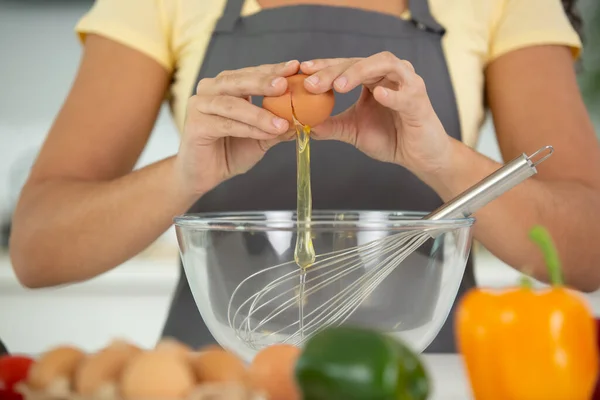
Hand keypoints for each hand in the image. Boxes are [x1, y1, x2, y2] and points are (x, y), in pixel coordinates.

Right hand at [176, 61, 299, 195]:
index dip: (273, 70)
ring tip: (282, 122)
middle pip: (238, 81)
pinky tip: (267, 133)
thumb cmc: (230, 151)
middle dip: (264, 82)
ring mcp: (199, 106)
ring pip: (233, 104)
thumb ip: (277, 126)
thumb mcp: (261, 137)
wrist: (204, 175)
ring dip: (259, 113)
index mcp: (226, 86)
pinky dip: (248, 129)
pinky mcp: (195, 125)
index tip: (295, 67)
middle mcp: (210, 90)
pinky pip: (226, 124)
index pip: (252, 73)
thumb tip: (304, 119)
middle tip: (285, 84)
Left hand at [300, 52, 452, 174]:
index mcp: (373, 78)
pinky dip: (393, 94)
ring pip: (385, 65)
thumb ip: (331, 126)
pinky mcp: (420, 102)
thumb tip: (303, 125)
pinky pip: (407, 94)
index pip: (346, 65)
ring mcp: (408, 84)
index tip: (303, 70)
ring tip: (339, 85)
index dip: (325, 66)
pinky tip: (378, 95)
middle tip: (313, 83)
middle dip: (335, 71)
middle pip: (361, 62)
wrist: (419, 157)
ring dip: (360, 72)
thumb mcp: (354, 131)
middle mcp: (391, 75)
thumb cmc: (391, 138)